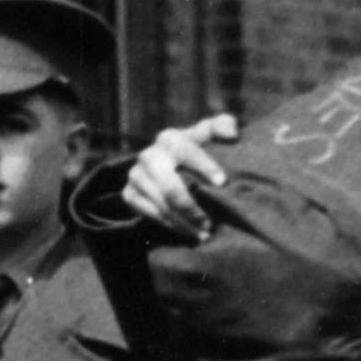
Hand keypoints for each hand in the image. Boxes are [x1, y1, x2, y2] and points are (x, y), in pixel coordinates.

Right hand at [121, 114, 240, 239]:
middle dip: (190, 207)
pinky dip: (172, 227)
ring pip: (161, 205)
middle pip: (169, 187)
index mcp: (168, 138)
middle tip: (210, 223)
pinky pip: (151, 215)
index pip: (184, 150)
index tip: (222, 182)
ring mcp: (136, 176)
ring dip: (184, 223)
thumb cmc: (197, 149)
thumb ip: (223, 126)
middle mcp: (148, 156)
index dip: (203, 165)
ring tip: (205, 234)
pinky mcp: (129, 194)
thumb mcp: (210, 135)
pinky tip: (190, 234)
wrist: (166, 165)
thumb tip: (231, 135)